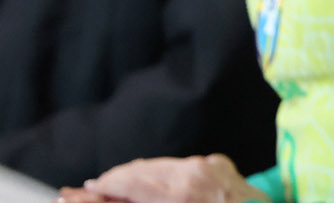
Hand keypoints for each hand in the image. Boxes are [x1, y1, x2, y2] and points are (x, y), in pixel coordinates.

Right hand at [78, 157, 264, 202]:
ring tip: (119, 183)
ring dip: (138, 173)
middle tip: (97, 186)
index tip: (86, 188)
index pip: (131, 183)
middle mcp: (192, 175)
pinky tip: (153, 180)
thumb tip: (113, 196)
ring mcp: (208, 165)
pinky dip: (164, 172)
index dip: (106, 184)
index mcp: (179, 196)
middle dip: (117, 178)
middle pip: (142, 170)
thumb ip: (145, 202)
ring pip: (160, 165)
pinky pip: (183, 165)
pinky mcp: (220, 161)